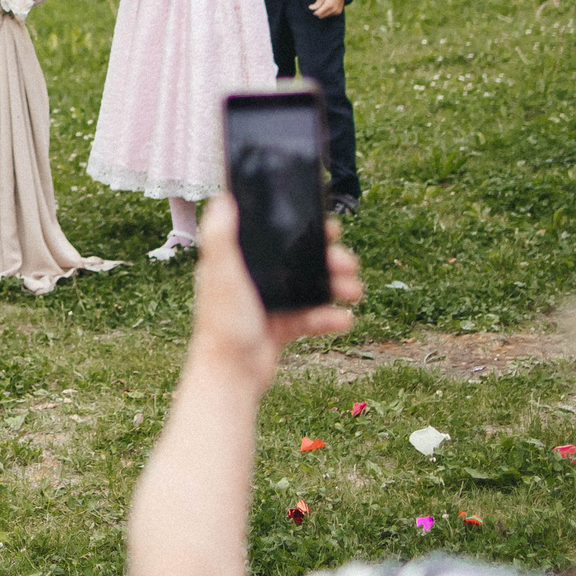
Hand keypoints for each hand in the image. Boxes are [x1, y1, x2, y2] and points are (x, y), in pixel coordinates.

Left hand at [187, 196, 362, 387]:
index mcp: (238, 261)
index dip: (300, 228)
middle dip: (327, 260)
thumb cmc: (221, 324)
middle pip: (297, 260)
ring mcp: (268, 303)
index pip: (272, 236)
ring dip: (335, 287)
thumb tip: (222, 198)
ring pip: (309, 287)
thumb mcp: (221, 274)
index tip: (327, 226)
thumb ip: (220, 237)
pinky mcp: (280, 327)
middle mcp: (253, 279)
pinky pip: (311, 318)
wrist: (230, 376)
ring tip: (355, 290)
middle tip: (349, 262)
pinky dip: (329, 318)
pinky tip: (345, 319)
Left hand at [309, 0, 346, 18]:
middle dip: (319, 13)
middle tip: (318, 7)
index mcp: (328, 5)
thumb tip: (310, 8)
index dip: (315, 12)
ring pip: (326, 16)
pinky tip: (328, 7)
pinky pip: (331, 15)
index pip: (319, 13)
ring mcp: (337, 11)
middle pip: (322, 15)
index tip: (313, 9)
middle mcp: (333, 9)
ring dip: (323, 13)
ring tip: (324, 5)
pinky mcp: (339, 12)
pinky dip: (328, 13)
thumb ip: (317, 3)